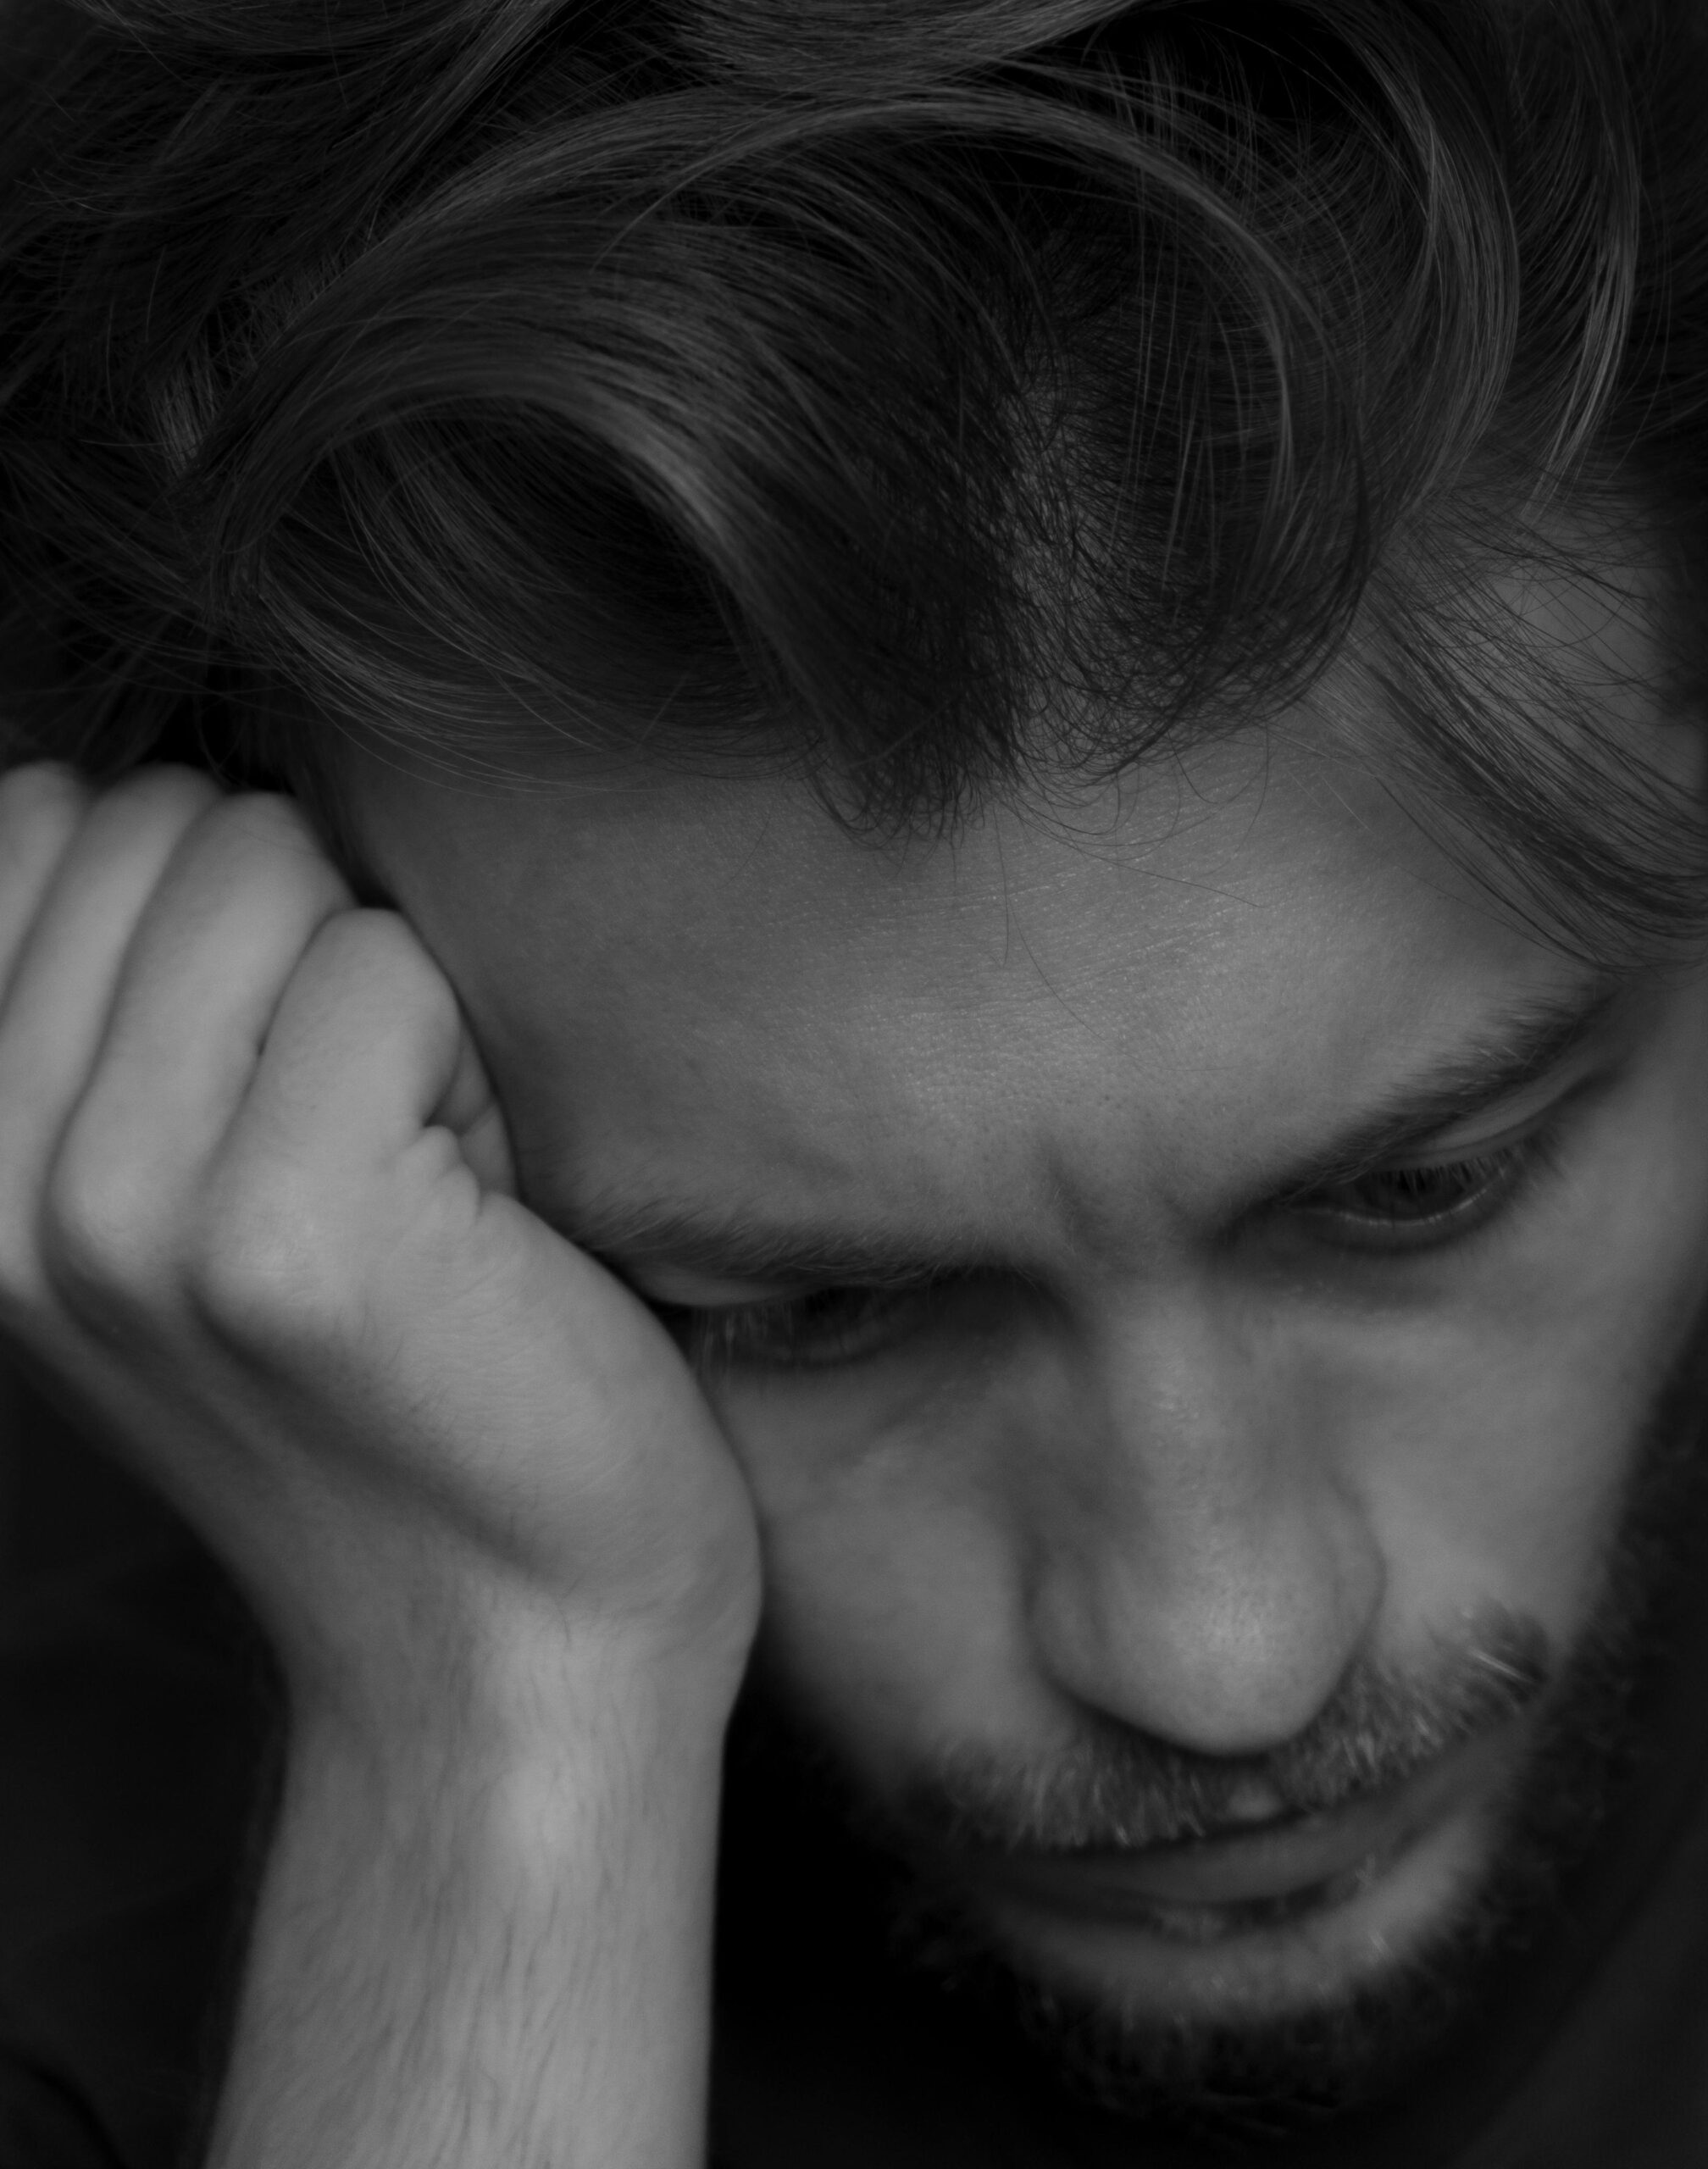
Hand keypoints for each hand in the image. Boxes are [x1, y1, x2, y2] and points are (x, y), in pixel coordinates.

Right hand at [0, 762, 759, 1722]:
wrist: (516, 1631)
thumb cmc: (412, 1382)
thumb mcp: (199, 1190)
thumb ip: (124, 1005)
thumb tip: (114, 784)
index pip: (38, 816)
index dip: (221, 900)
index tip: (281, 1075)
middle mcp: (0, 1186)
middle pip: (166, 818)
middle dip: (316, 935)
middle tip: (376, 1133)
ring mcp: (120, 1214)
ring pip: (270, 863)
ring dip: (397, 993)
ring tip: (425, 1167)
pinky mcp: (281, 1238)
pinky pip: (389, 966)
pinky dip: (471, 1061)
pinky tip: (481, 1211)